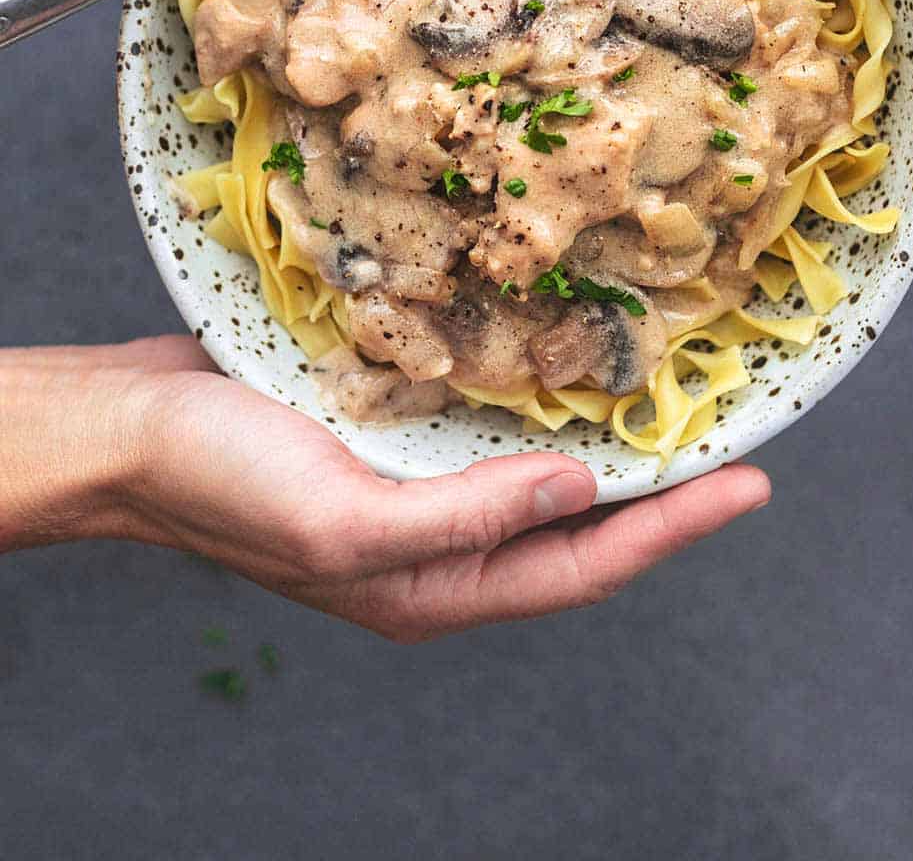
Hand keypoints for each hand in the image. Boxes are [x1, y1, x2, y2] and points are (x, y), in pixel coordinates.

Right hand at [0, 338, 769, 640]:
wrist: (132, 422)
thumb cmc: (218, 479)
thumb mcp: (341, 518)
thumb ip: (463, 519)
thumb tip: (578, 494)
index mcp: (434, 583)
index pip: (584, 565)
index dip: (674, 528)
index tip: (752, 484)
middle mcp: (439, 540)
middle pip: (577, 524)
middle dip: (660, 490)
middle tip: (736, 435)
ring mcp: (417, 483)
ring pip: (540, 470)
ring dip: (606, 440)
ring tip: (676, 399)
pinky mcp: (394, 427)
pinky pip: (489, 419)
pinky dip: (540, 397)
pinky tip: (567, 356)